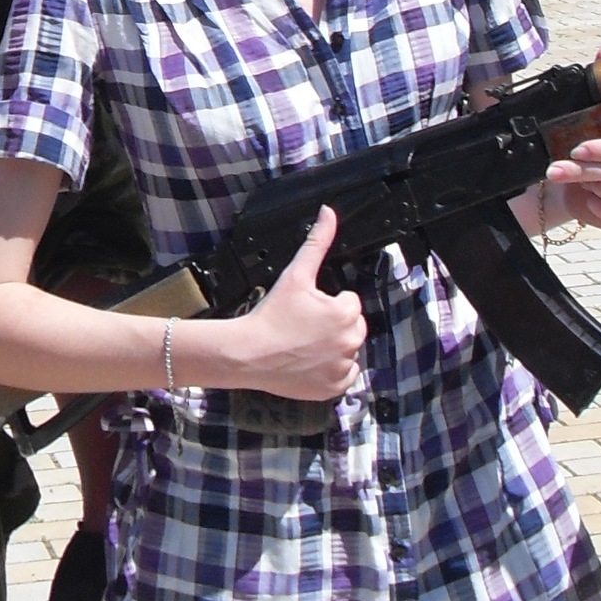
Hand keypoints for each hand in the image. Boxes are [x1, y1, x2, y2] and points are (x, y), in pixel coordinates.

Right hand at [229, 207, 364, 401]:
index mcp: (345, 312)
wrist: (248, 354)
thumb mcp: (295, 274)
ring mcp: (343, 367)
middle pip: (351, 326)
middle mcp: (350, 341)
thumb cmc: (271, 314)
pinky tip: (309, 363)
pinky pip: (344, 375)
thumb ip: (317, 241)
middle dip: (333, 324)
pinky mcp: (334, 388)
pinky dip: (331, 371)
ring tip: (303, 345)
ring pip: (348, 350)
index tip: (306, 310)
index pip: (349, 302)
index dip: (328, 303)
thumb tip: (328, 212)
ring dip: (332, 347)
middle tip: (304, 327)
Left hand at [537, 132, 600, 234]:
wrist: (579, 188)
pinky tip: (591, 199)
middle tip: (556, 170)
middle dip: (585, 170)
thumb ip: (593, 137)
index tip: (576, 151)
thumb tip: (578, 140)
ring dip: (592, 186)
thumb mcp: (593, 144)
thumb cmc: (590, 159)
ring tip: (581, 181)